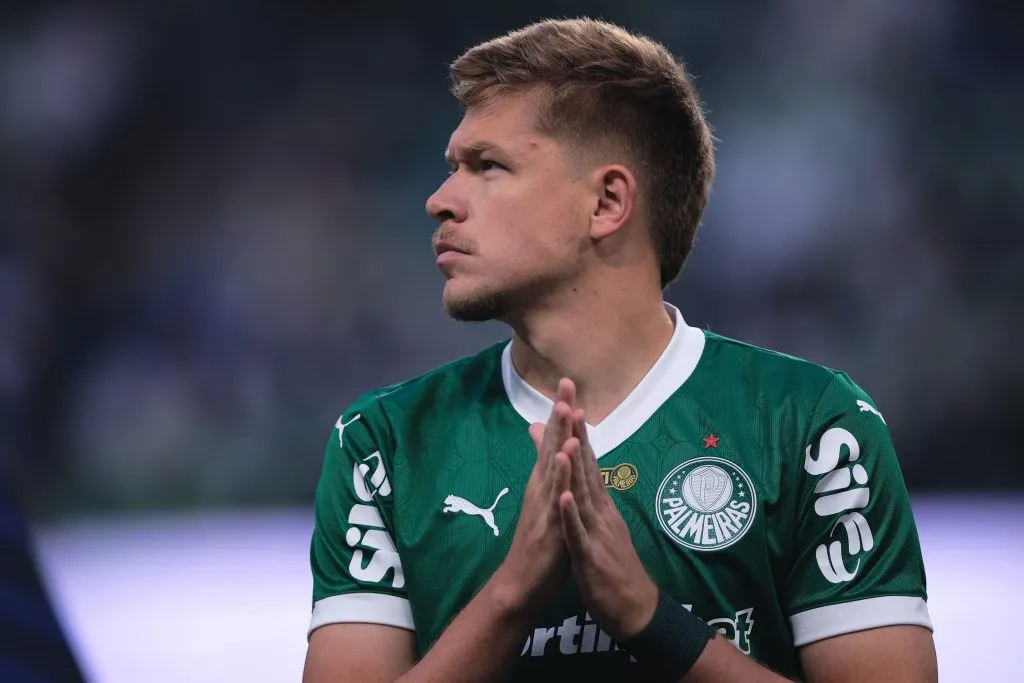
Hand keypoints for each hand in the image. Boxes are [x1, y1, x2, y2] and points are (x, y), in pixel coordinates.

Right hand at [493, 378, 576, 613]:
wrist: (522, 583)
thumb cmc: (537, 543)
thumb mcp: (542, 502)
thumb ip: (543, 473)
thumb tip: (541, 449)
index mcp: (544, 481)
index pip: (554, 440)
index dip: (561, 412)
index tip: (569, 383)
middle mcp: (542, 487)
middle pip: (552, 444)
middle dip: (560, 413)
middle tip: (566, 382)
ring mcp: (545, 505)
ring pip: (554, 466)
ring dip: (560, 437)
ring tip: (566, 411)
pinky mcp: (549, 525)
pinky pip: (556, 498)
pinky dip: (560, 477)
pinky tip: (564, 458)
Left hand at [556, 408, 658, 641]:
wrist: (634, 609)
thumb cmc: (612, 567)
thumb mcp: (596, 528)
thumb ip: (588, 501)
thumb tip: (582, 480)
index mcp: (601, 507)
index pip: (590, 465)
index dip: (580, 437)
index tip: (571, 406)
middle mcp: (602, 513)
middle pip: (588, 471)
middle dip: (578, 439)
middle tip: (570, 406)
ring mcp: (597, 534)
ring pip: (584, 497)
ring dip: (575, 471)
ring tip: (567, 443)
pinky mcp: (590, 557)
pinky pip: (578, 534)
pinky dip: (571, 515)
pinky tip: (564, 497)